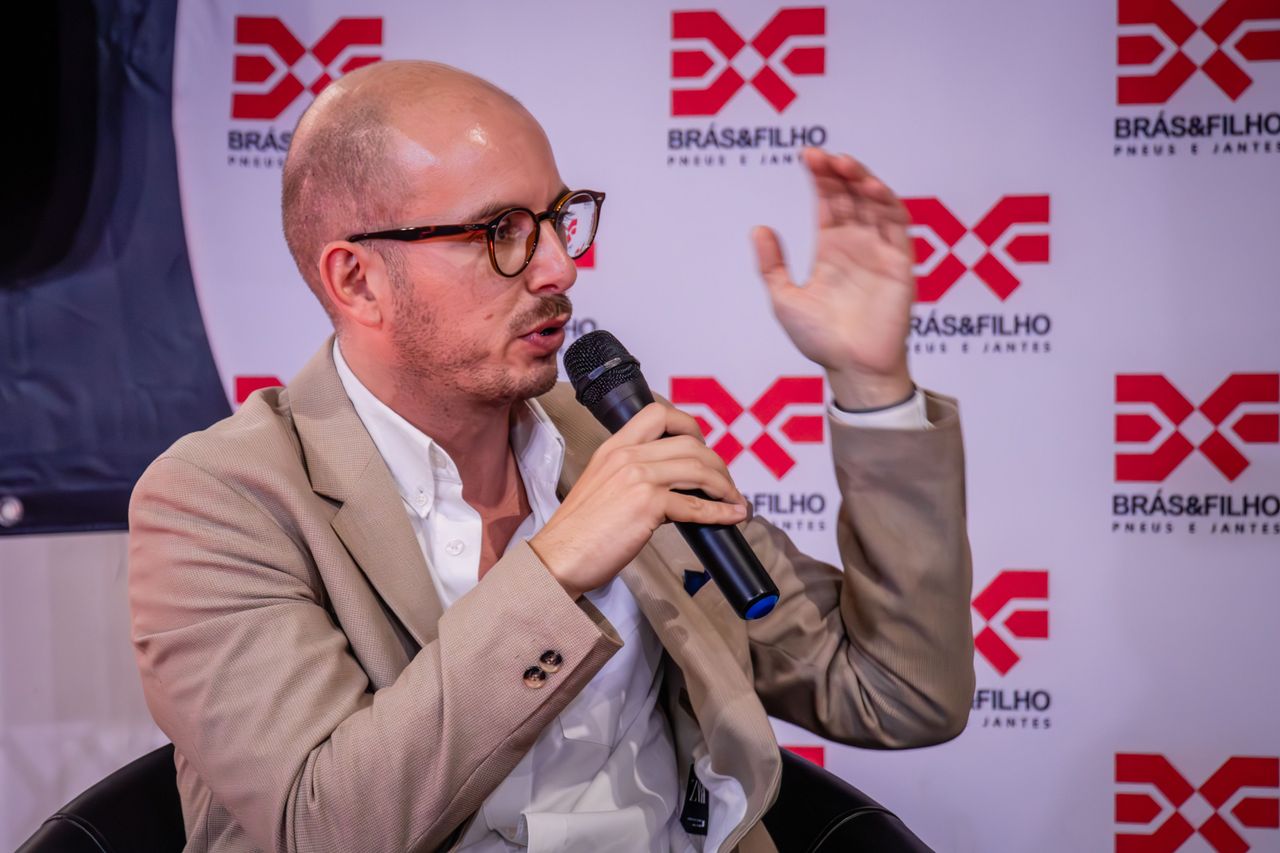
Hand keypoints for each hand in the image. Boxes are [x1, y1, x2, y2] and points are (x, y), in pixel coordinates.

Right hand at [529, 403, 747, 598]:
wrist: (558, 558)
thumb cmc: (577, 532)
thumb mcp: (601, 486)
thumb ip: (630, 476)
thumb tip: (671, 486)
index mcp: (614, 447)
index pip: (659, 414)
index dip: (690, 426)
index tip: (703, 445)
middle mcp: (627, 455)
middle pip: (690, 443)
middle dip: (717, 463)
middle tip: (725, 482)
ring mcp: (638, 478)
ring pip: (699, 468)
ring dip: (724, 486)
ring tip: (734, 500)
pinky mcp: (647, 505)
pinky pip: (695, 504)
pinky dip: (720, 511)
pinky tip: (730, 516)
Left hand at [753, 147, 915, 408]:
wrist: (851, 369)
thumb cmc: (820, 340)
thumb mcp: (784, 299)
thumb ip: (772, 265)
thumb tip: (758, 228)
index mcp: (832, 249)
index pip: (828, 202)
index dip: (820, 178)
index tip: (807, 156)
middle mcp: (858, 245)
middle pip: (851, 196)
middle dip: (839, 173)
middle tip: (823, 156)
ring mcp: (880, 251)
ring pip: (876, 204)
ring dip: (863, 180)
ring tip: (845, 165)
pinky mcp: (900, 264)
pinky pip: (898, 226)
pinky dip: (887, 203)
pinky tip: (870, 188)